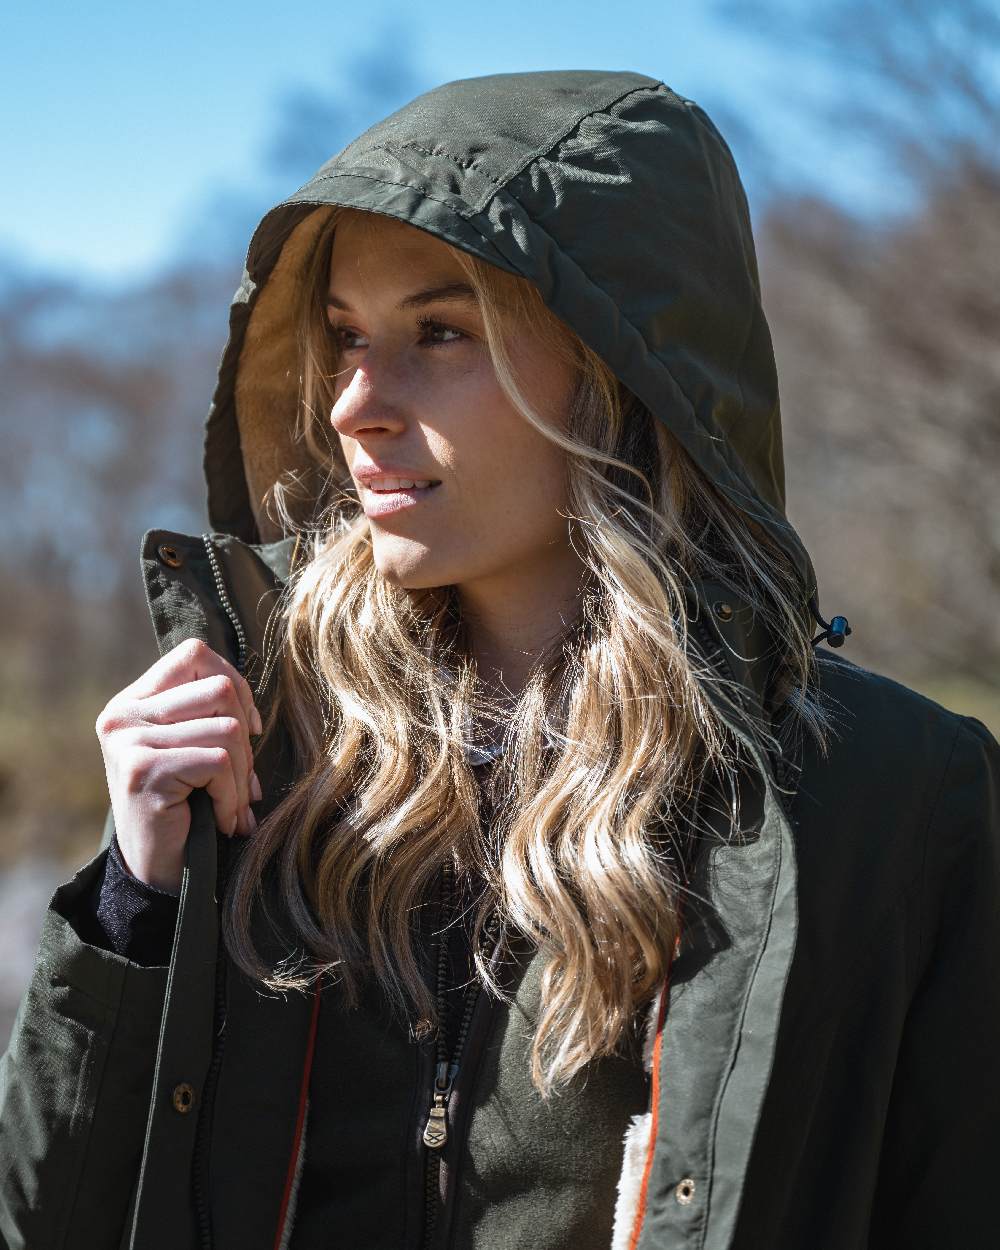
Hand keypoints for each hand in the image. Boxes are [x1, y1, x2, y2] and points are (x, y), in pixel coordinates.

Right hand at [95, 638, 263, 892]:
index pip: (195, 655)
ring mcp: (129, 741)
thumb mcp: (192, 749)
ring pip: (227, 730)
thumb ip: (208, 714)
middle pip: (219, 690)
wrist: (157, 872)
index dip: (235, 685)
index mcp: (134, 701)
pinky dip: (232, 797)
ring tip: (233, 806)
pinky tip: (222, 821)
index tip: (248, 728)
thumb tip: (250, 704)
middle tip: (242, 780)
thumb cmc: (185, 808)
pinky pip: (219, 763)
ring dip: (242, 777)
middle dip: (247, 739)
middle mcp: (123, 714)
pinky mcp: (144, 770)